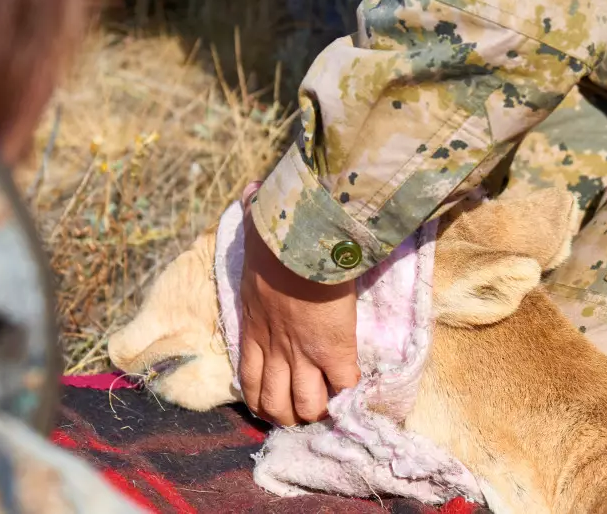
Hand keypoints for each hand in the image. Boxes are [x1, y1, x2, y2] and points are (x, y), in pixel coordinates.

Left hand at [238, 181, 359, 425]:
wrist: (299, 244)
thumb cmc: (274, 234)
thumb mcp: (253, 235)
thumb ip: (252, 219)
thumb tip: (253, 192)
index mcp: (252, 329)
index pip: (249, 382)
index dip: (262, 400)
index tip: (276, 398)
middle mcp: (274, 351)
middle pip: (275, 407)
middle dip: (290, 415)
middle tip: (306, 406)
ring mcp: (304, 356)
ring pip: (306, 409)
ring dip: (319, 410)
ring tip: (331, 402)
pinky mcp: (336, 352)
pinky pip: (344, 388)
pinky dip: (352, 393)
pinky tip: (357, 385)